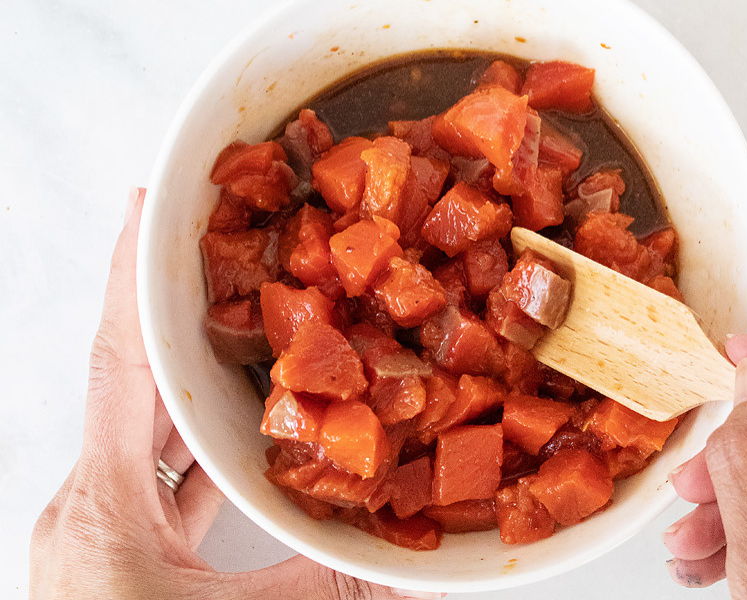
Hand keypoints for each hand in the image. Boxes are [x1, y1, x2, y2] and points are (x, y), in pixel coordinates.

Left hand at [30, 189, 439, 599]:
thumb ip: (339, 589)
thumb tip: (427, 565)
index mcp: (107, 507)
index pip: (120, 363)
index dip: (132, 278)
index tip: (145, 205)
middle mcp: (91, 507)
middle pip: (134, 385)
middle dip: (179, 319)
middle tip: (227, 260)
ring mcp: (101, 535)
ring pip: (149, 435)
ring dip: (197, 388)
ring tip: (251, 337)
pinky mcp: (117, 562)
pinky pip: (161, 480)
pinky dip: (201, 453)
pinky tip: (246, 447)